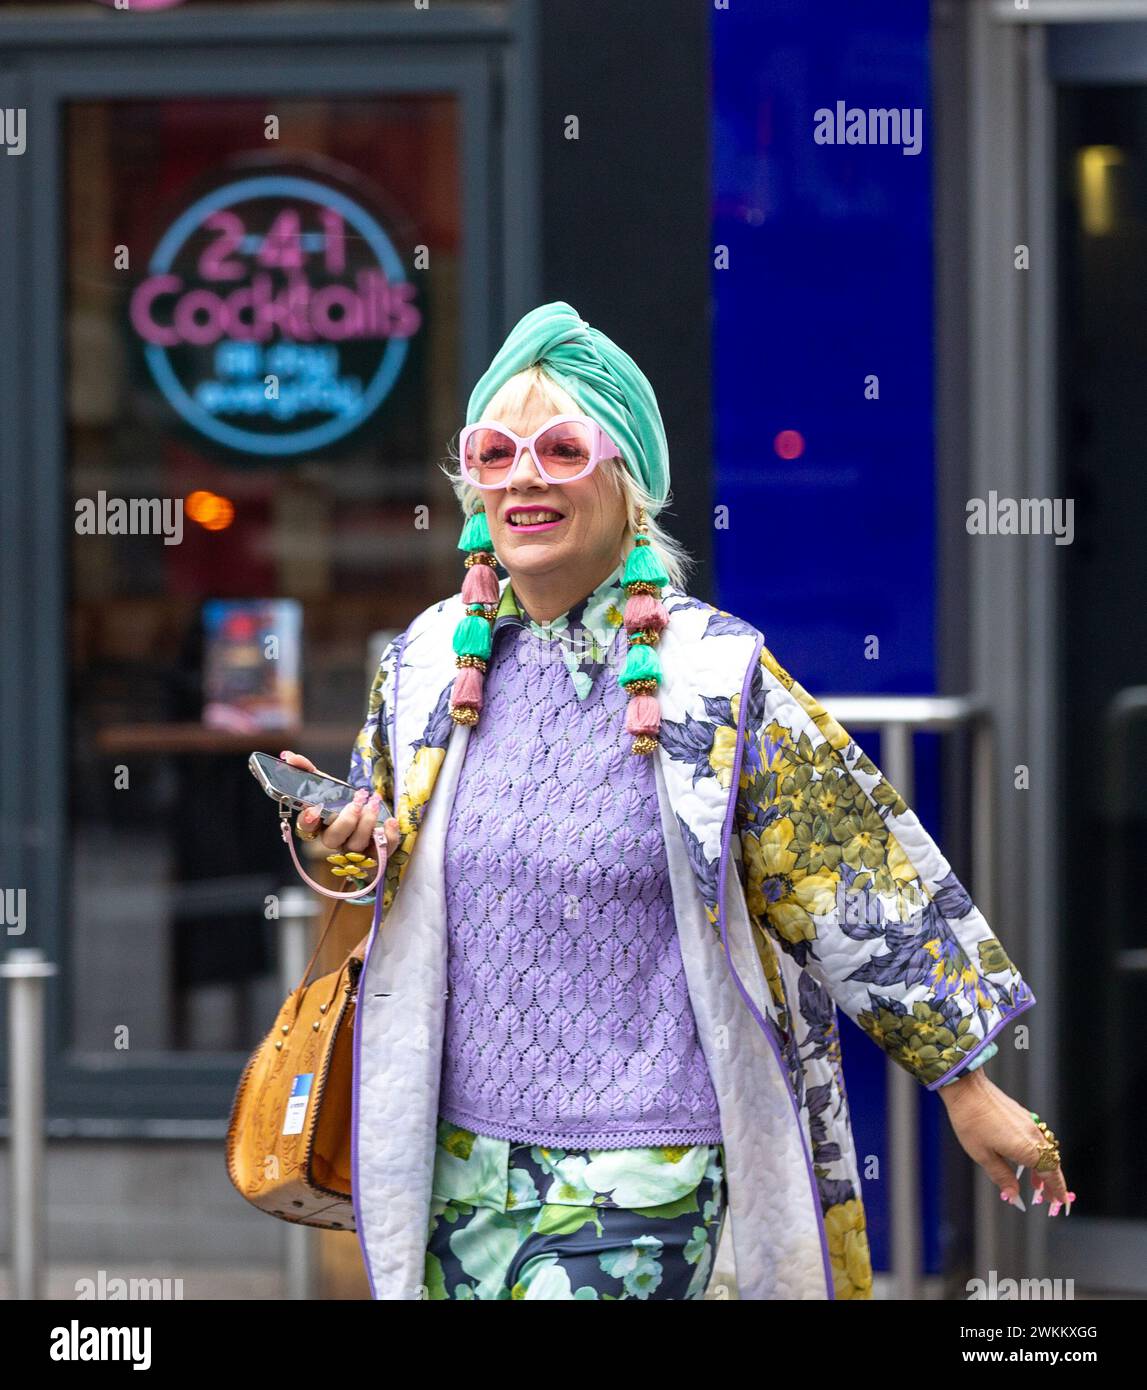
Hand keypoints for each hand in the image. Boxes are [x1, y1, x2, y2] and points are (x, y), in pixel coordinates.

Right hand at [280, 750, 399, 861]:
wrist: (366, 810)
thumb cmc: (340, 800)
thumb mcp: (324, 783)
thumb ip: (306, 770)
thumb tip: (289, 756)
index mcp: (317, 825)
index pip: (306, 828)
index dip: (308, 821)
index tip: (313, 810)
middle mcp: (334, 840)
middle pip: (333, 839)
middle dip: (346, 820)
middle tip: (357, 801)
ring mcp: (353, 849)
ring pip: (356, 844)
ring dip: (366, 823)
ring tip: (373, 803)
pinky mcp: (375, 852)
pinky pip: (382, 851)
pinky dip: (388, 837)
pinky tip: (389, 821)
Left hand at [939, 1069, 1073, 1213]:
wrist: (967, 1087)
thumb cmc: (971, 1121)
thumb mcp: (983, 1156)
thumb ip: (1002, 1177)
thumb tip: (1013, 1196)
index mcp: (1027, 1149)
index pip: (1051, 1174)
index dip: (1058, 1190)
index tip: (1061, 1203)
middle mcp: (1034, 1136)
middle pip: (1052, 1163)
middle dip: (1052, 1183)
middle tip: (1049, 1199)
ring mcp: (1030, 1123)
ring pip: (1045, 1151)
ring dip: (1043, 1169)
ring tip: (1035, 1185)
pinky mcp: (1023, 1115)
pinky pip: (1037, 1139)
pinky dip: (1036, 1154)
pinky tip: (1025, 1160)